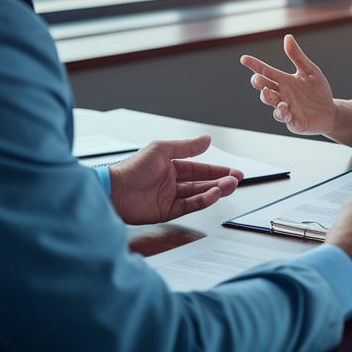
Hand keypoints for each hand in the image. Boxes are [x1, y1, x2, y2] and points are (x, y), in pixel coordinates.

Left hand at [106, 136, 242, 224]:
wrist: (114, 191)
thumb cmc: (132, 168)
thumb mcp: (162, 150)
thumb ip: (186, 147)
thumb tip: (207, 139)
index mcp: (170, 167)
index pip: (198, 169)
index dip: (216, 170)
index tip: (232, 171)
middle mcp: (171, 182)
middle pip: (202, 182)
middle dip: (220, 181)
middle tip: (237, 179)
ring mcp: (170, 198)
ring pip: (199, 194)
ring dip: (216, 190)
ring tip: (230, 186)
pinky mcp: (167, 212)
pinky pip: (190, 206)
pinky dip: (203, 200)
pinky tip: (213, 194)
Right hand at [240, 35, 337, 134]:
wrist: (330, 112)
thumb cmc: (318, 91)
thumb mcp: (310, 71)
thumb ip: (297, 56)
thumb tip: (288, 37)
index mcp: (284, 80)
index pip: (266, 71)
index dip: (254, 65)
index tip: (244, 59)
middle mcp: (281, 93)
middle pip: (264, 87)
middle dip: (258, 83)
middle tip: (256, 79)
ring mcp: (285, 107)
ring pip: (270, 102)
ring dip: (267, 97)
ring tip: (267, 92)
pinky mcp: (291, 120)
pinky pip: (282, 117)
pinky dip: (280, 112)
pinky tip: (284, 107)